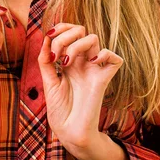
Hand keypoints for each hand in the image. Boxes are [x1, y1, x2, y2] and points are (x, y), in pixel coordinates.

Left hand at [38, 23, 123, 151]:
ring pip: (93, 38)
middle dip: (65, 36)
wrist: (69, 132)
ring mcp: (94, 69)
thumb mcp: (48, 81)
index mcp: (69, 60)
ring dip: (76, 45)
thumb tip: (45, 38)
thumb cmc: (59, 110)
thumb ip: (45, 60)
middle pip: (81, 30)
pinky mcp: (104, 79)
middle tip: (56, 55)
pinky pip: (115, 58)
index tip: (48, 37)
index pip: (70, 31)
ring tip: (66, 63)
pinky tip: (91, 63)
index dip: (60, 28)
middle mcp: (82, 62)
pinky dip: (104, 54)